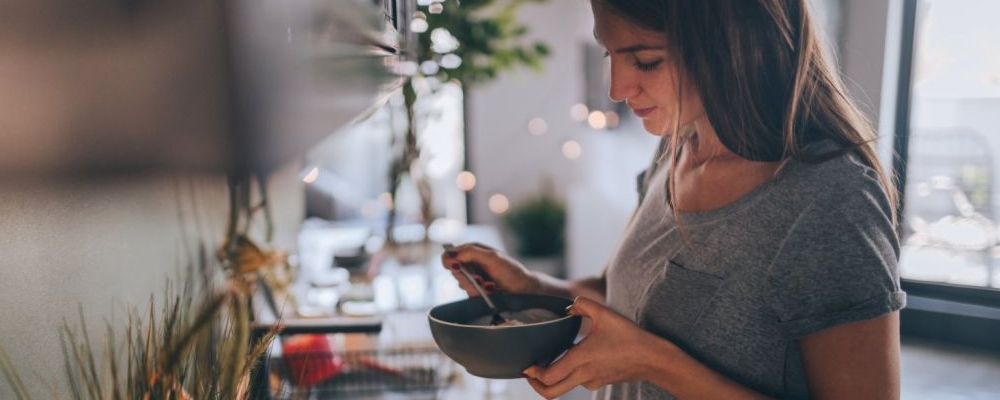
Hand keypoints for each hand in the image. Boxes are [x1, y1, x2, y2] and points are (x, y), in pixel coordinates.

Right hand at [440, 242, 541, 296]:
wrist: (524, 290)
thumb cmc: (511, 271)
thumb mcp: (492, 257)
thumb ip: (470, 253)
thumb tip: (450, 254)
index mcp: (472, 251)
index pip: (450, 255)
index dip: (449, 261)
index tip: (456, 267)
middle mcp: (471, 264)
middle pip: (454, 271)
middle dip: (467, 277)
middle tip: (480, 279)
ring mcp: (473, 278)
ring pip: (462, 284)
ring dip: (476, 286)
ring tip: (490, 285)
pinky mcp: (476, 291)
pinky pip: (469, 294)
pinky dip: (481, 294)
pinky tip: (492, 291)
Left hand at [522, 297, 667, 398]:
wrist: (653, 358)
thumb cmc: (630, 337)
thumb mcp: (605, 314)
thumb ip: (583, 304)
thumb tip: (569, 305)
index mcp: (581, 359)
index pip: (548, 376)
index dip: (533, 374)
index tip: (527, 365)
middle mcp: (584, 374)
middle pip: (551, 392)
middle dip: (536, 385)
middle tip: (529, 373)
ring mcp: (592, 381)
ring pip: (564, 387)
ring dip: (553, 378)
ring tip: (549, 360)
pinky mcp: (600, 382)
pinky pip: (578, 381)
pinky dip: (570, 373)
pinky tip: (573, 357)